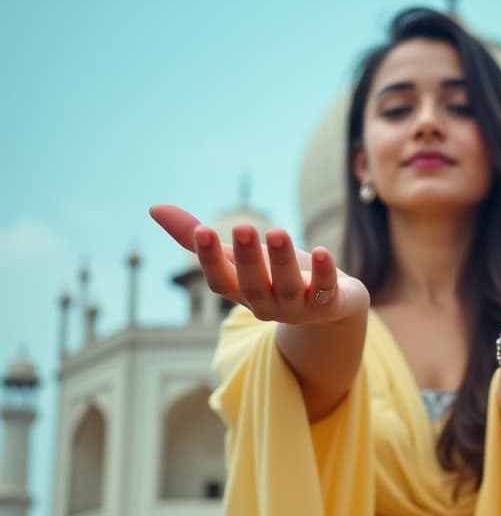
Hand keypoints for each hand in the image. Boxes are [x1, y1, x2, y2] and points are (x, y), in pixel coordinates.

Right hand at [149, 204, 369, 324]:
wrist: (329, 307)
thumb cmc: (275, 275)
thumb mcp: (240, 256)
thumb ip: (198, 238)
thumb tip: (154, 207)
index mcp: (242, 291)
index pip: (220, 281)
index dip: (210, 259)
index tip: (203, 230)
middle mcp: (267, 304)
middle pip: (253, 285)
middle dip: (247, 258)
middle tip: (242, 226)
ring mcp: (299, 308)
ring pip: (288, 287)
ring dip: (282, 260)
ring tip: (276, 230)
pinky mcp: (329, 304)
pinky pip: (325, 291)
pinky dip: (324, 273)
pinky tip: (322, 251)